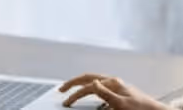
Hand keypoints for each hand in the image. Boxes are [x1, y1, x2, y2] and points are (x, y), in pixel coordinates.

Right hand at [58, 73, 172, 109]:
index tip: (66, 103)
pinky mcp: (120, 93)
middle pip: (89, 78)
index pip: (88, 86)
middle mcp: (114, 82)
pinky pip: (102, 88)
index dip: (75, 94)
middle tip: (62, 89)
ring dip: (83, 84)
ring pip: (95, 81)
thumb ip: (105, 93)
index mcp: (113, 83)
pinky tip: (92, 96)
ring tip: (73, 89)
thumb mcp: (121, 104)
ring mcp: (118, 86)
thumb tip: (93, 82)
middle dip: (74, 82)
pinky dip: (92, 90)